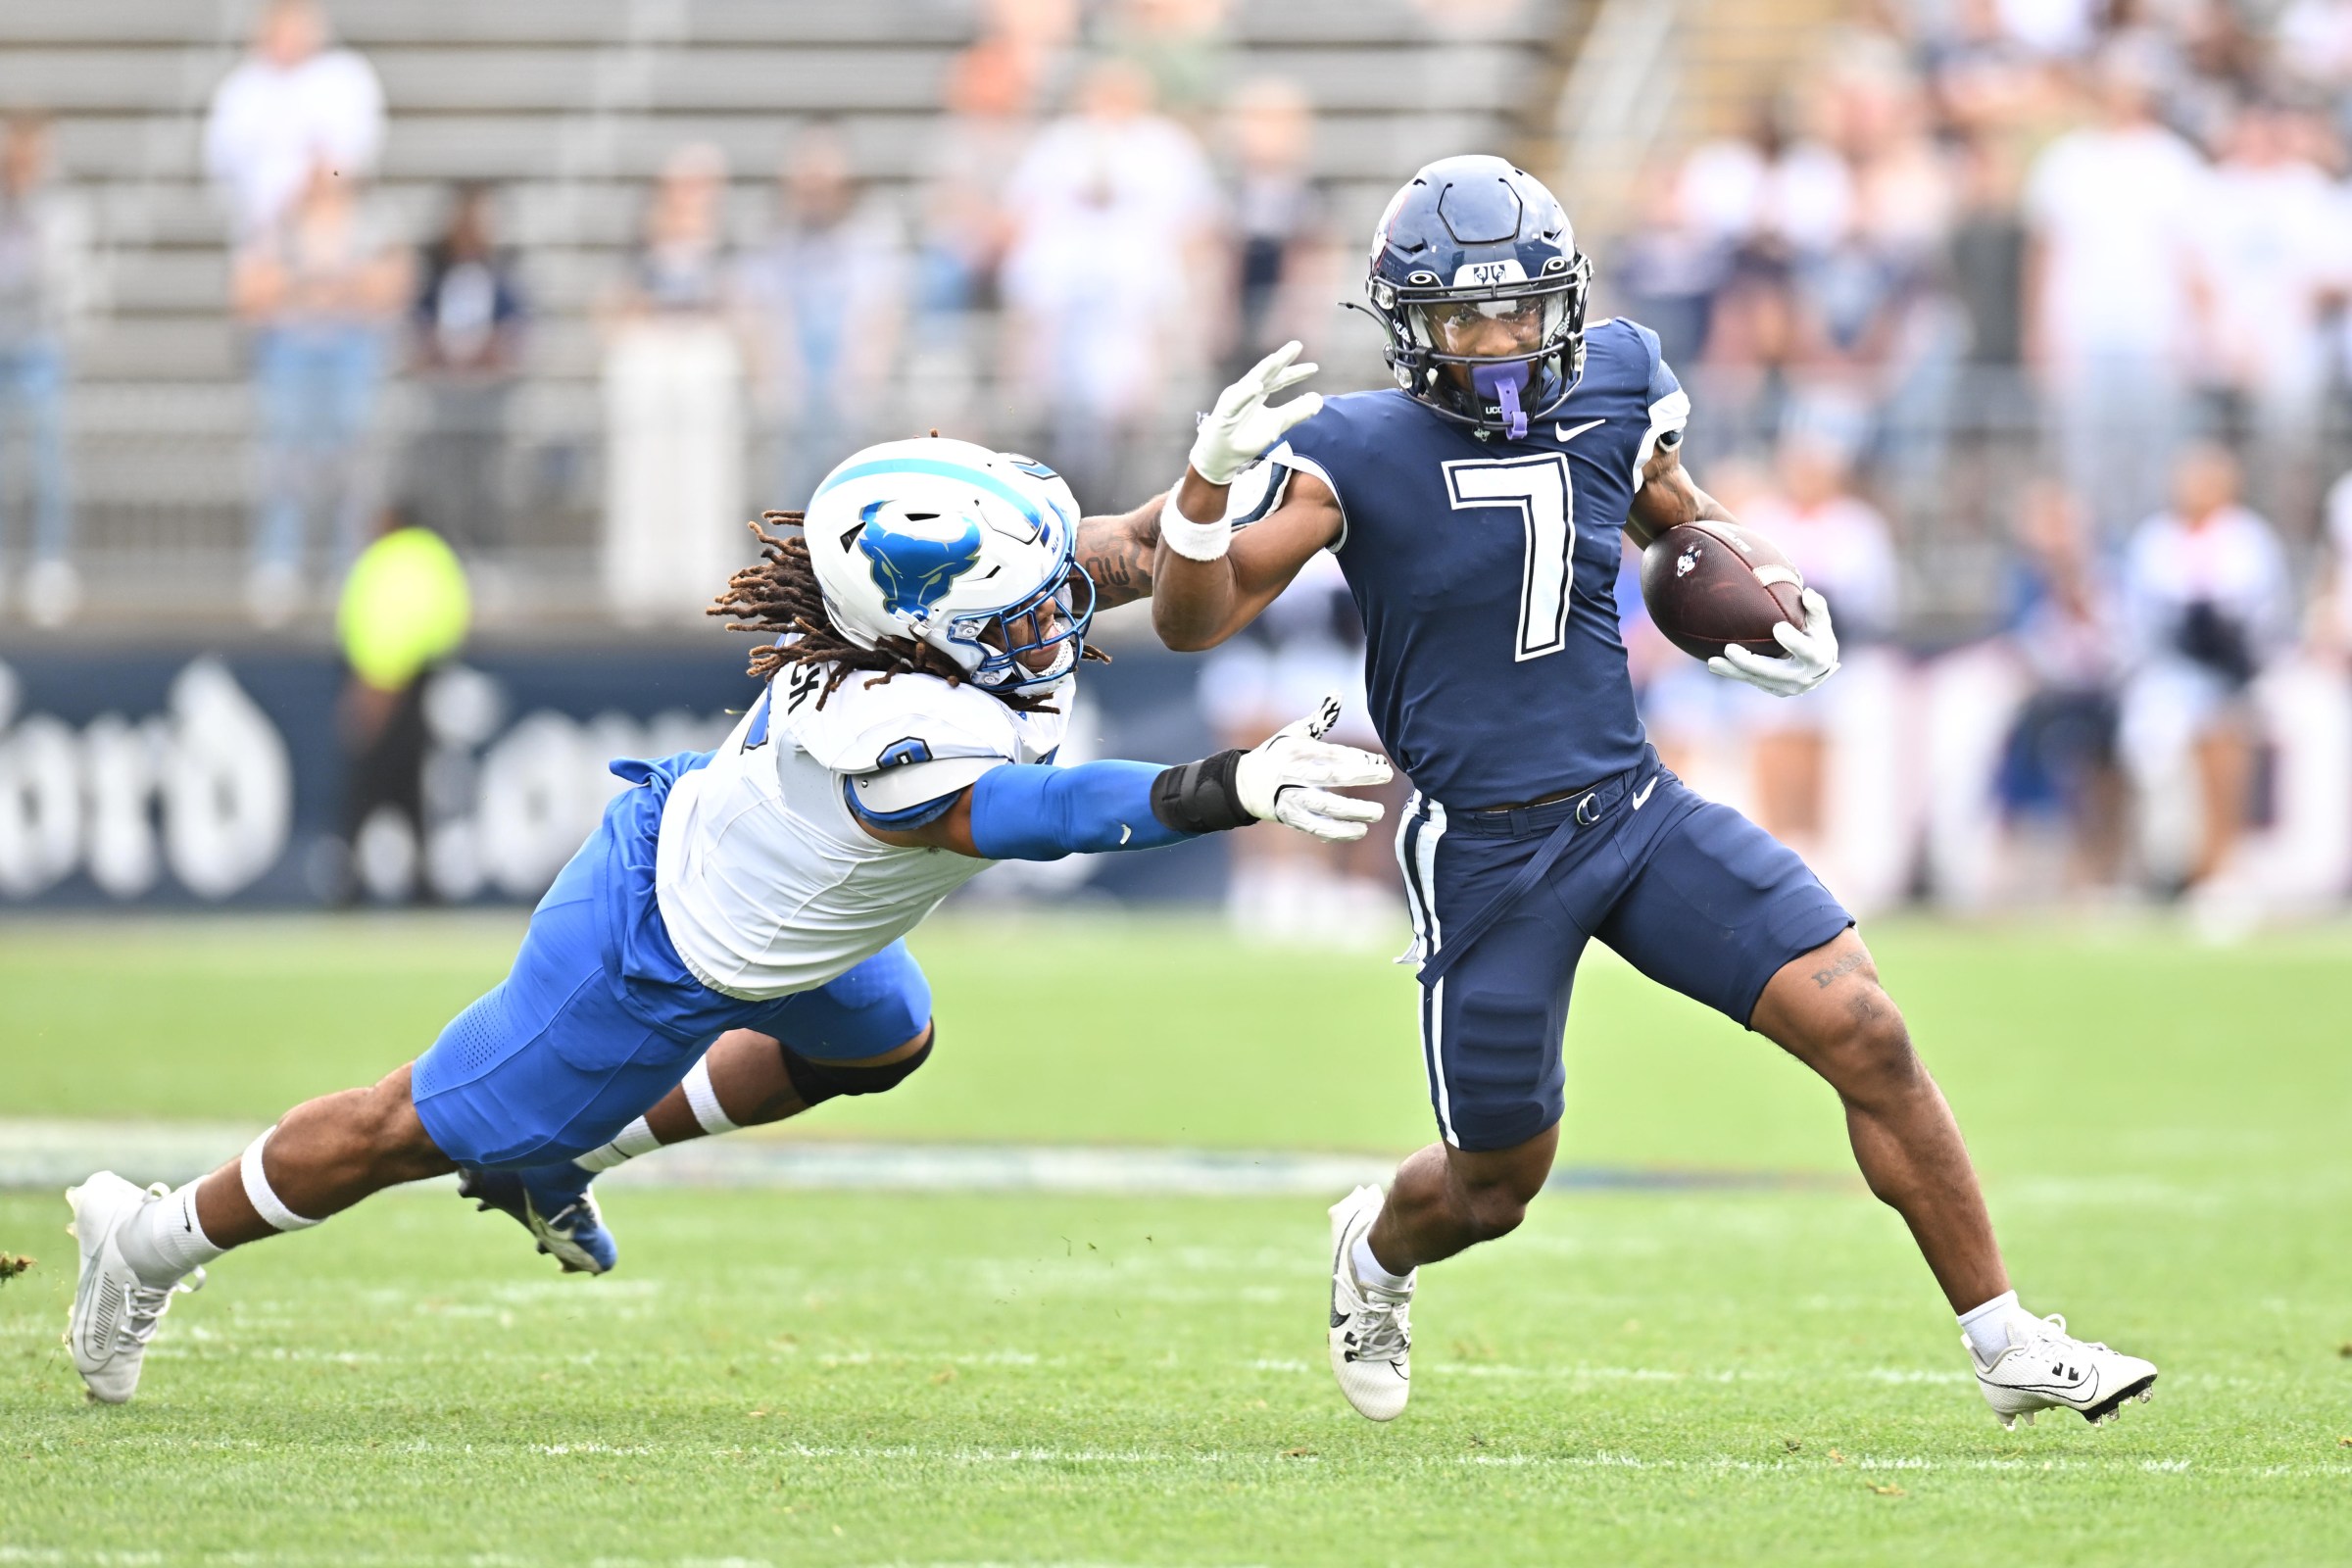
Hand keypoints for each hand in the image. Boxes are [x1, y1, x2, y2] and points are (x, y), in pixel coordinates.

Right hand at [1188, 340, 1323, 485]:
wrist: (1223, 457)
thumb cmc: (1245, 439)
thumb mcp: (1277, 425)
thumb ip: (1296, 413)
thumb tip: (1319, 400)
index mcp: (1257, 393)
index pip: (1279, 379)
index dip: (1296, 373)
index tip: (1315, 368)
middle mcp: (1246, 391)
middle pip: (1266, 373)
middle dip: (1281, 358)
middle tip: (1297, 345)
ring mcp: (1234, 400)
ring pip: (1250, 381)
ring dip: (1263, 369)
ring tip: (1277, 358)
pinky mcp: (1224, 413)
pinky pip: (1236, 401)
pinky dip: (1246, 393)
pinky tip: (1258, 386)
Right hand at [1234, 695, 1391, 842]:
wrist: (1243, 784)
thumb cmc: (1276, 753)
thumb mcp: (1293, 732)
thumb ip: (1320, 718)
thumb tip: (1338, 693)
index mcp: (1294, 750)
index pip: (1328, 753)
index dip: (1354, 756)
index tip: (1379, 761)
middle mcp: (1291, 774)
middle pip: (1329, 776)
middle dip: (1361, 776)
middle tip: (1388, 775)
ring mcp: (1290, 798)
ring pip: (1324, 806)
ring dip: (1353, 811)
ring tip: (1378, 813)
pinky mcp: (1289, 817)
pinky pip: (1315, 827)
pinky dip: (1337, 832)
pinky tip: (1359, 831)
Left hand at [1707, 588, 1839, 697]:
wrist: (1819, 666)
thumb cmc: (1818, 635)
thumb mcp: (1821, 621)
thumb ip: (1816, 607)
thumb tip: (1807, 593)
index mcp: (1818, 659)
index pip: (1806, 651)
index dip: (1793, 642)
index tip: (1777, 627)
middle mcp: (1802, 678)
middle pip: (1772, 671)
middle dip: (1749, 662)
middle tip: (1729, 649)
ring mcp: (1786, 688)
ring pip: (1757, 679)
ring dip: (1733, 671)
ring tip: (1712, 662)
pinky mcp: (1773, 690)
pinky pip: (1751, 680)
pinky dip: (1734, 673)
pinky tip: (1715, 665)